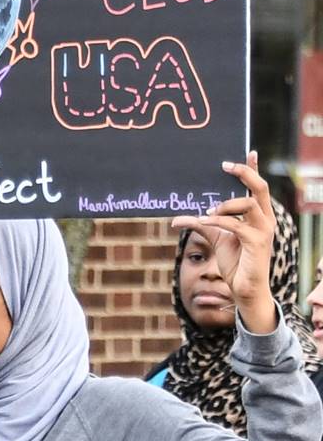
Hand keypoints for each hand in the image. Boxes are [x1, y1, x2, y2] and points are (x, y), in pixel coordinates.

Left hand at [172, 152, 277, 333]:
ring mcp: (263, 230)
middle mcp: (265, 219)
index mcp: (258, 215)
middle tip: (226, 165)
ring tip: (207, 213)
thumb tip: (177, 219)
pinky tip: (205, 221)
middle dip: (245, 173)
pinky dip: (219, 221)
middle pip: (260, 188)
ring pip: (248, 204)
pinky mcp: (256, 243)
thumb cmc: (235, 262)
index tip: (249, 152)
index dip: (254, 169)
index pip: (257, 187)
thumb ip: (201, 225)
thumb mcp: (216, 238)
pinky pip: (236, 225)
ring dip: (225, 204)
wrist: (245, 288)